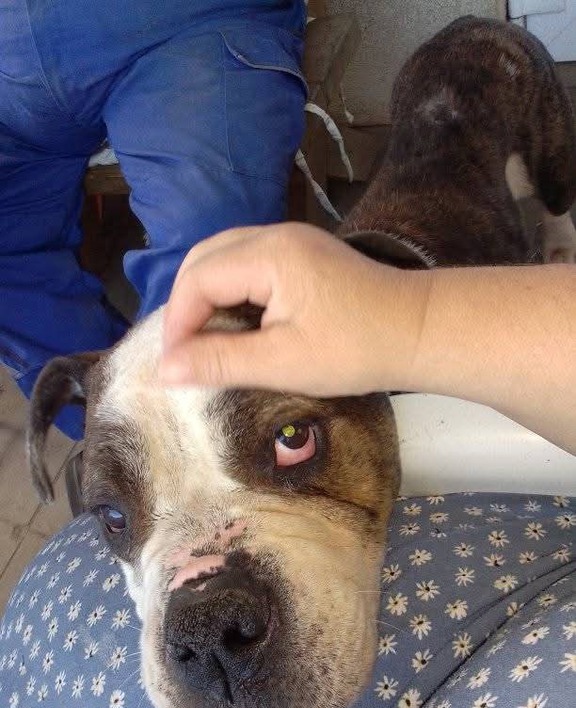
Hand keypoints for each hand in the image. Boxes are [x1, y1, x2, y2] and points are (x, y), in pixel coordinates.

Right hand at [160, 222, 429, 396]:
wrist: (422, 331)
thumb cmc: (356, 350)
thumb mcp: (283, 362)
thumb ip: (220, 362)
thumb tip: (164, 370)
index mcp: (269, 255)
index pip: (197, 278)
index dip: (178, 322)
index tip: (175, 366)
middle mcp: (275, 236)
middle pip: (205, 258)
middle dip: (186, 304)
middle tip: (185, 351)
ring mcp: (292, 240)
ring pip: (225, 257)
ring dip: (206, 296)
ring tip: (205, 340)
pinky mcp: (303, 253)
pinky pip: (248, 263)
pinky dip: (231, 291)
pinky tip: (236, 323)